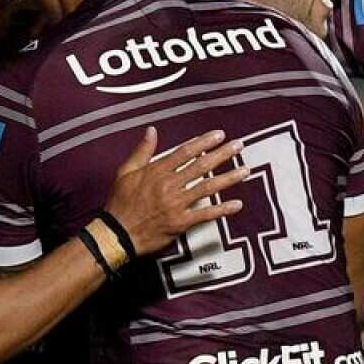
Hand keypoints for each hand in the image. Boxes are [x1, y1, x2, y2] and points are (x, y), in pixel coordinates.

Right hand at [105, 128, 248, 255]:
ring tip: (245, 170)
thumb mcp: (125, 172)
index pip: (185, 151)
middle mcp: (169, 185)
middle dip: (222, 154)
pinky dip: (222, 210)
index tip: (219, 135)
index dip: (204, 142)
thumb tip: (151, 130)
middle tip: (239, 145)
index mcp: (157, 171)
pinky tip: (237, 204)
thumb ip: (142, 151)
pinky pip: (205, 215)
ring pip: (207, 187)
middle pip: (201, 166)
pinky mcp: (181, 223)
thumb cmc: (120, 203)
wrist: (117, 233)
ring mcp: (177, 204)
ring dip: (229, 178)